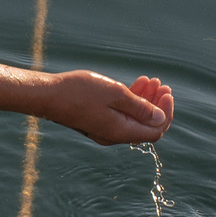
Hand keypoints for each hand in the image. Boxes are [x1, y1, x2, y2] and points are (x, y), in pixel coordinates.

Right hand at [42, 70, 173, 144]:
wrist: (48, 95)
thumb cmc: (79, 92)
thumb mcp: (115, 94)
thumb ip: (140, 108)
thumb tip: (161, 119)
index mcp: (121, 132)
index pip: (155, 131)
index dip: (166, 113)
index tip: (167, 93)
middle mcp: (115, 135)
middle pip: (146, 125)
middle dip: (157, 105)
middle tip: (162, 85)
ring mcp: (105, 129)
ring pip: (133, 118)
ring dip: (145, 100)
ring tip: (150, 81)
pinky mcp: (97, 121)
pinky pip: (121, 115)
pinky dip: (130, 101)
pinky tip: (136, 85)